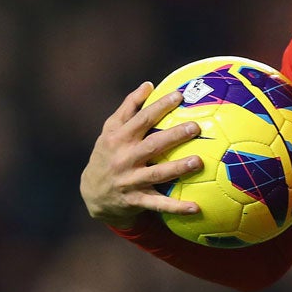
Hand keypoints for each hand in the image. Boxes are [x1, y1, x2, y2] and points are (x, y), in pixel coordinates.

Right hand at [81, 82, 203, 229]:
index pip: (141, 119)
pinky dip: (177, 207)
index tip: (180, 95)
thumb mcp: (110, 130)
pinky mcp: (136, 201)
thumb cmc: (108, 154)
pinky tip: (197, 207)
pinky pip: (158, 205)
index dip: (160, 106)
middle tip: (196, 127)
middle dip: (174, 136)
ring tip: (199, 162)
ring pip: (157, 174)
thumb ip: (129, 108)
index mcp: (118, 138)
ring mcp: (130, 181)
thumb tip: (149, 84)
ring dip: (178, 168)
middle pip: (152, 145)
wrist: (92, 194)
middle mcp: (124, 159)